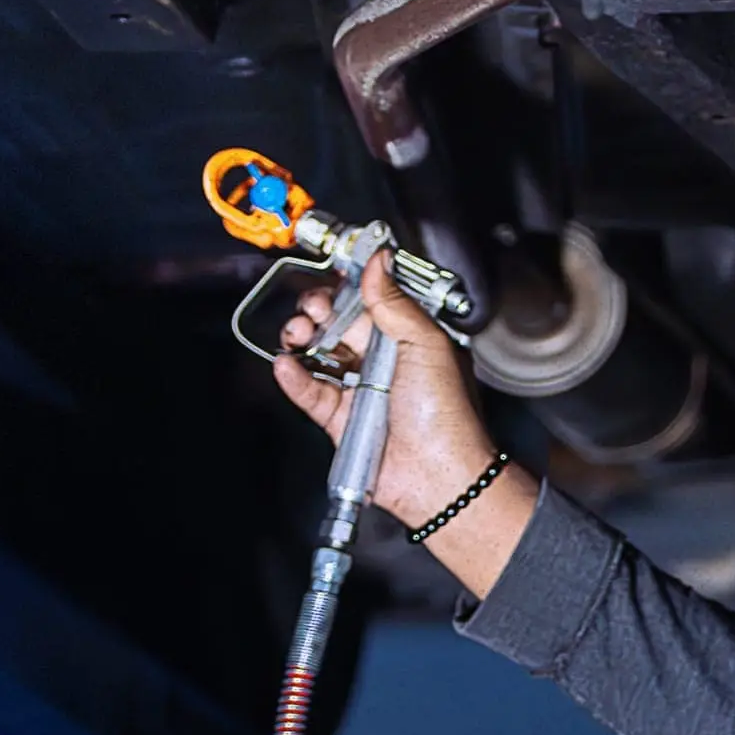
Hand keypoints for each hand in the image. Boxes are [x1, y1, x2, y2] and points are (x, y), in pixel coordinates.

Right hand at [273, 254, 537, 595]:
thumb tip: (379, 261)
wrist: (439, 473)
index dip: (348, 288)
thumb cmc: (446, 412)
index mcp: (409, 339)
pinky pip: (308, 391)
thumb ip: (395, 302)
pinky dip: (293, 376)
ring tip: (299, 335)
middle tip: (314, 309)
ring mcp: (360, 390)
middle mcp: (383, 362)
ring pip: (318, 354)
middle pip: (338, 325)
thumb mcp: (426, 343)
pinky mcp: (340, 418)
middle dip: (319, 310)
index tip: (332, 275)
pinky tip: (287, 364)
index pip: (371, 303)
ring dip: (301, 338)